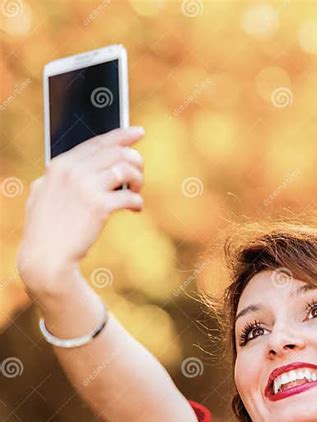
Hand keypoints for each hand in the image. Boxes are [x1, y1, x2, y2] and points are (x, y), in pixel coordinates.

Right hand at [17, 126, 144, 292]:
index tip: (138, 132)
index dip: (121, 135)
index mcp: (60, 164)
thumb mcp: (42, 195)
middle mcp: (73, 170)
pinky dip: (137, 202)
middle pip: (116, 152)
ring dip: (138, 179)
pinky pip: (130, 197)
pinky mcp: (99, 206)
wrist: (46, 258)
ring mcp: (86, 187)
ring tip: (137, 191)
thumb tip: (79, 167)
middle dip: (134, 160)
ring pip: (126, 168)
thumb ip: (58, 178)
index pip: (96, 142)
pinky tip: (136, 209)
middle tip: (139, 174)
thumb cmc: (44, 231)